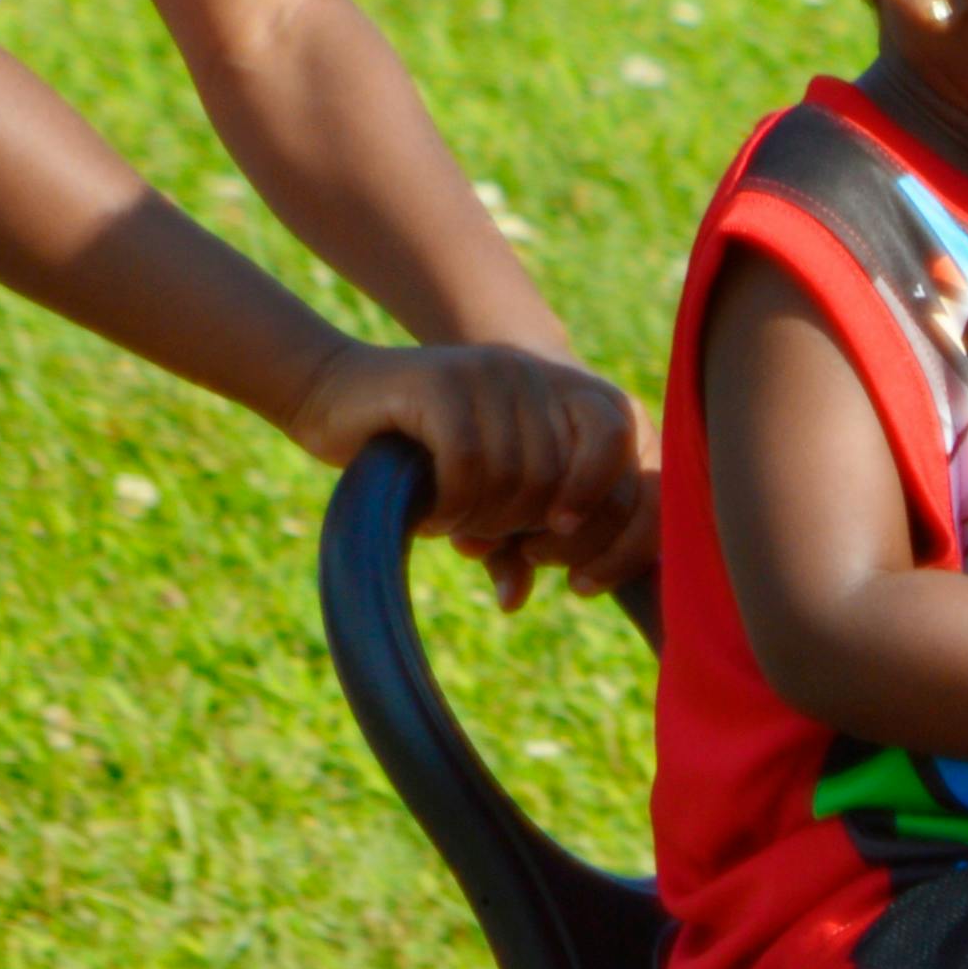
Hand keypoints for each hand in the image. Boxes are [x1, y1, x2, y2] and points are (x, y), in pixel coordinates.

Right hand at [290, 340, 655, 608]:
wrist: (336, 397)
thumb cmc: (419, 457)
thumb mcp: (481, 503)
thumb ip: (509, 542)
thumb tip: (517, 596)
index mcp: (571, 395)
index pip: (631, 458)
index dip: (618, 532)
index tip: (583, 582)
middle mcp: (539, 374)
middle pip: (567, 480)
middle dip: (534, 533)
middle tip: (492, 544)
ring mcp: (493, 372)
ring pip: (518, 475)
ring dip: (486, 521)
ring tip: (457, 526)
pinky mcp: (444, 382)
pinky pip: (471, 464)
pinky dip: (455, 505)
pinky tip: (435, 518)